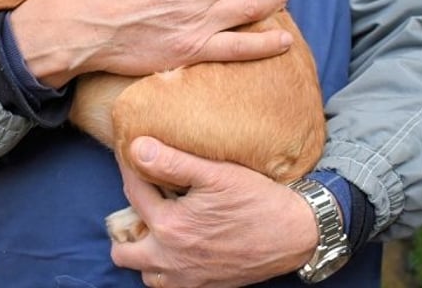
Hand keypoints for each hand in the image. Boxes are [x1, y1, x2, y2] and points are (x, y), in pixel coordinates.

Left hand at [111, 137, 317, 287]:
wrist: (297, 232)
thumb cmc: (257, 199)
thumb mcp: (215, 173)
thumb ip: (171, 161)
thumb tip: (136, 148)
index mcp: (171, 226)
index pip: (132, 192)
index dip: (129, 168)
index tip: (130, 154)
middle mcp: (173, 259)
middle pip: (124, 250)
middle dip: (125, 227)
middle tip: (142, 203)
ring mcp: (189, 278)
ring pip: (146, 273)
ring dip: (145, 252)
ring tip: (157, 226)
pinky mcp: (206, 286)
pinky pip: (170, 285)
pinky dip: (166, 268)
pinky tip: (179, 244)